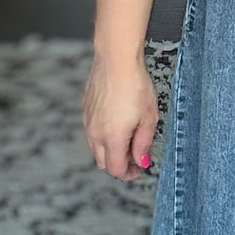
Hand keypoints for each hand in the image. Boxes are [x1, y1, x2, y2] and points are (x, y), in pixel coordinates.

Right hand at [83, 48, 159, 180]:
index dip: (130, 174)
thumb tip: (141, 161)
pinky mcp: (85, 111)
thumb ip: (143, 144)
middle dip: (119, 165)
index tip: (141, 168)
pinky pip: (92, 133)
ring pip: (96, 149)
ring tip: (129, 139)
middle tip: (136, 157)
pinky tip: (118, 124)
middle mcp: (95, 133)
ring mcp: (88, 121)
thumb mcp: (148, 118)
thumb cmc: (136, 86)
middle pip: (103, 163)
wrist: (116, 60)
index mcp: (112, 138)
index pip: (116, 169)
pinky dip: (103, 137)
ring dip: (111, 151)